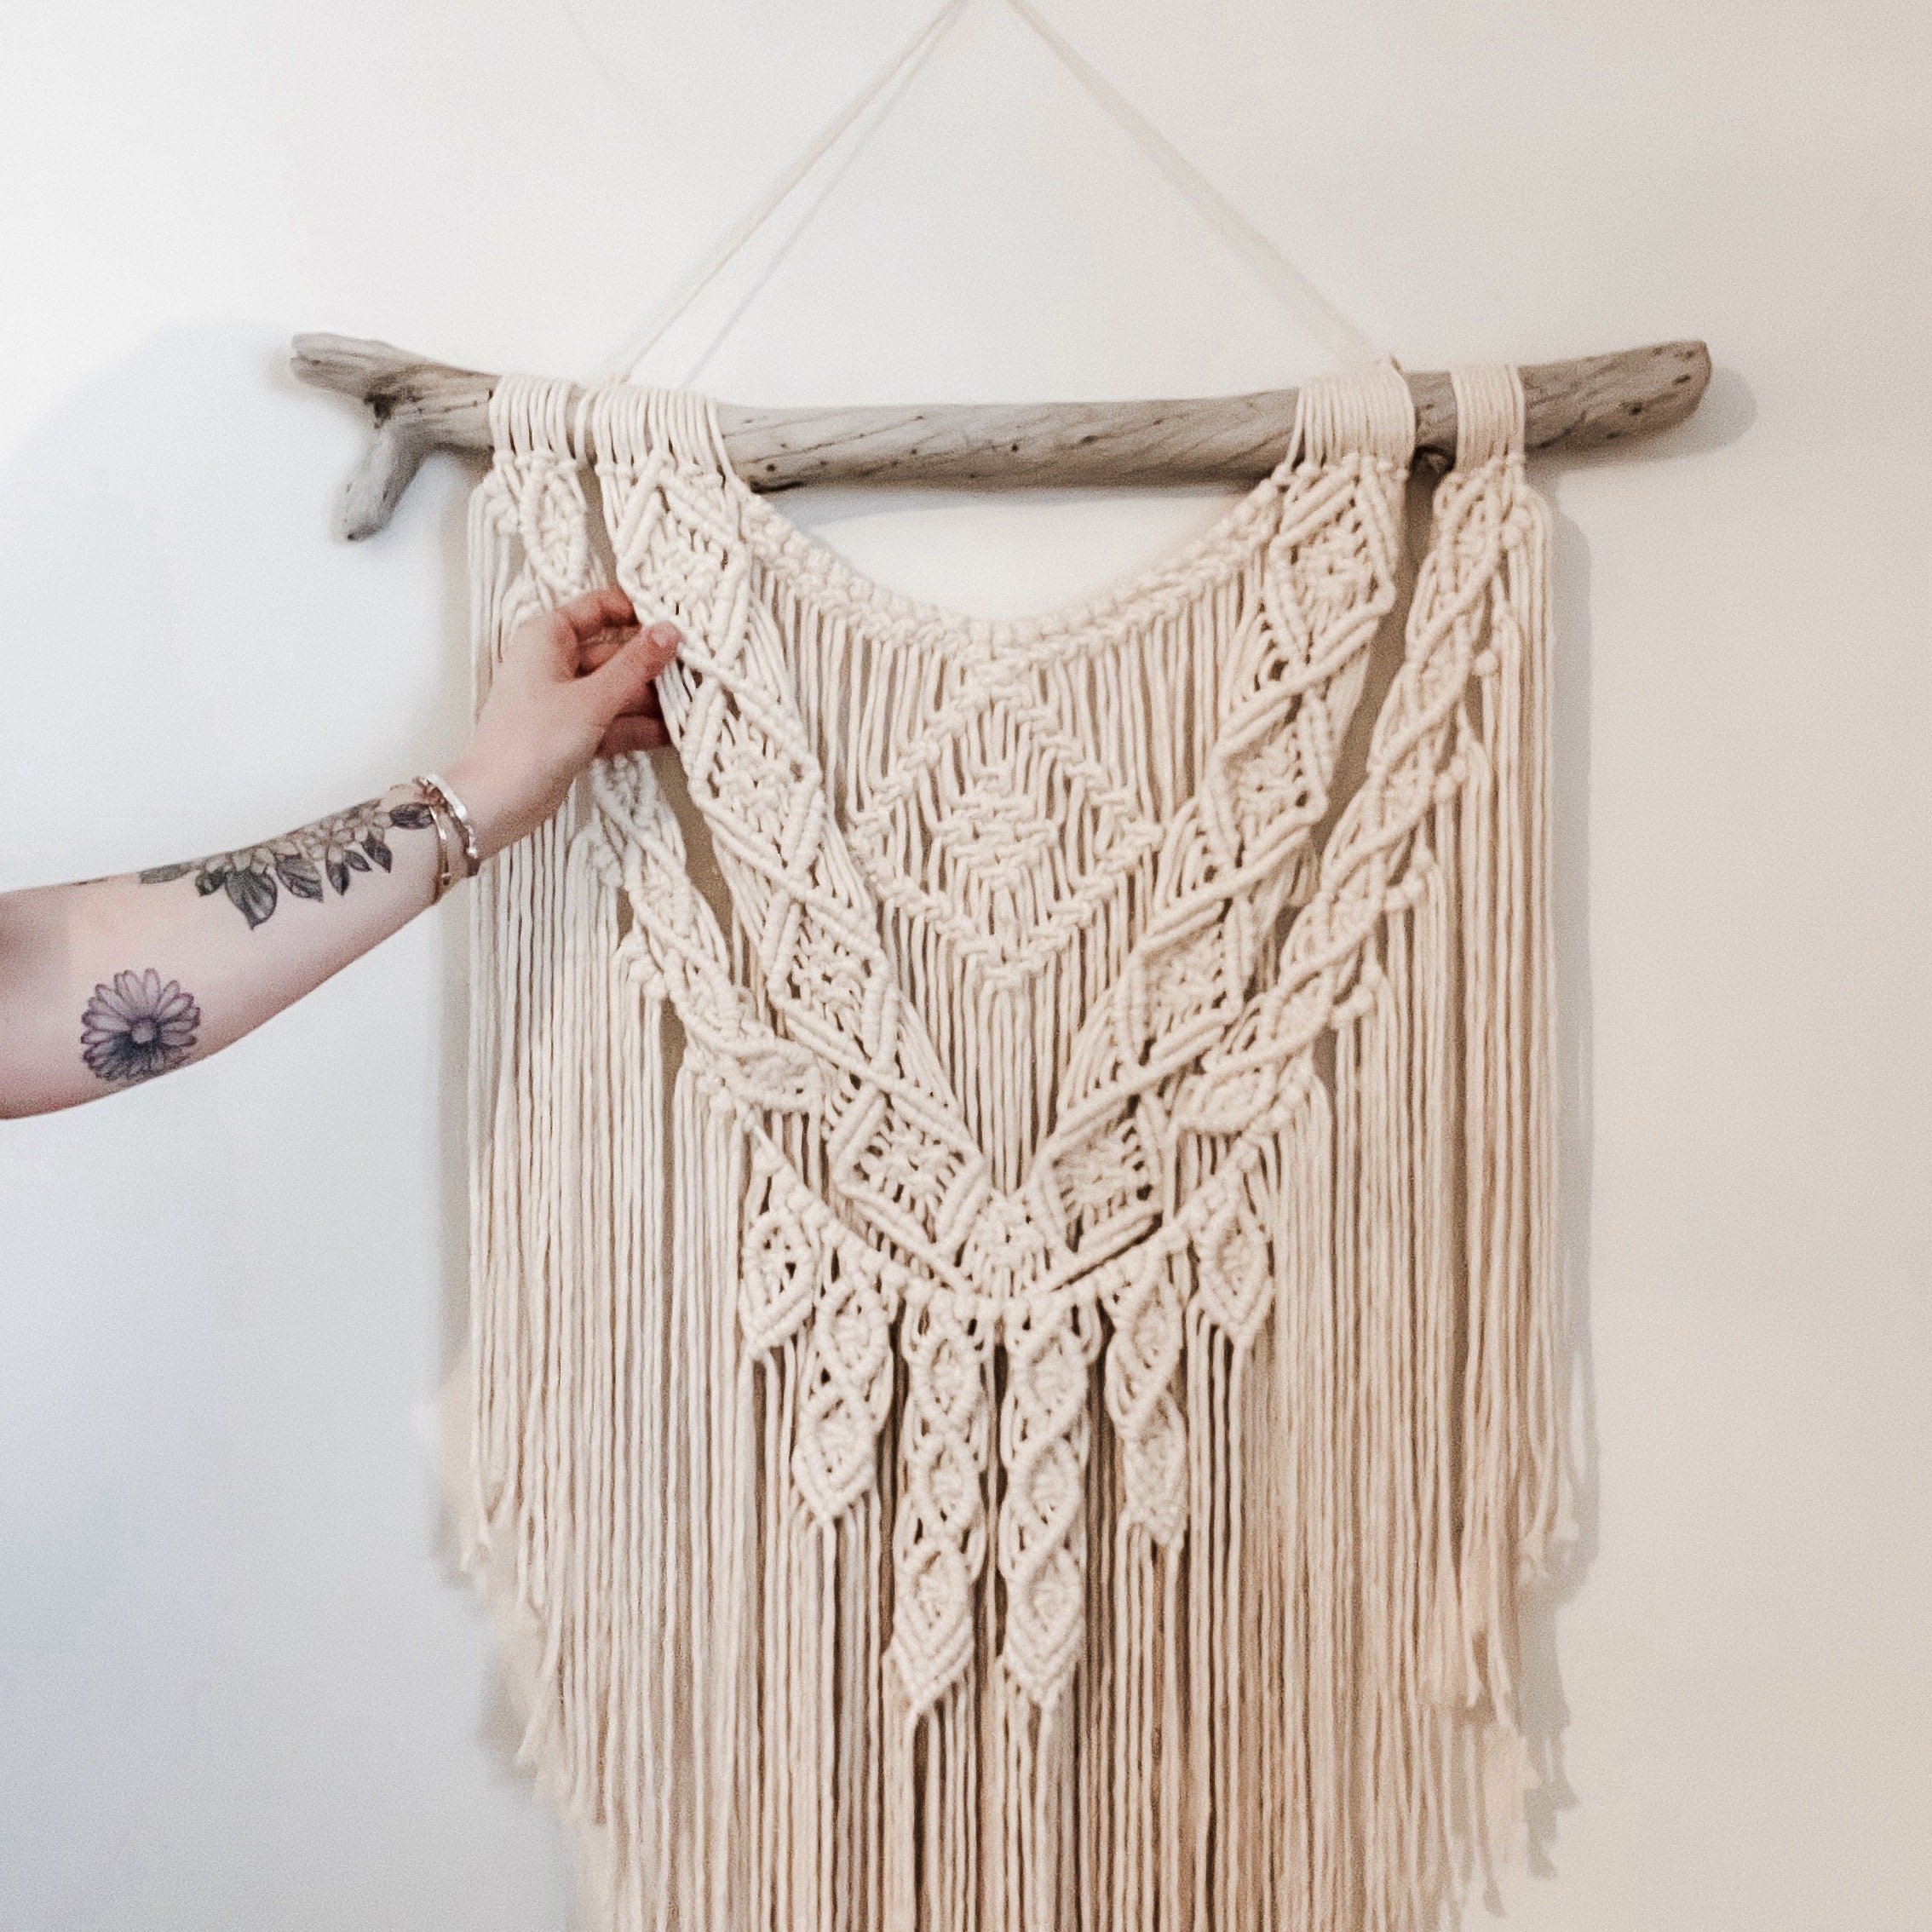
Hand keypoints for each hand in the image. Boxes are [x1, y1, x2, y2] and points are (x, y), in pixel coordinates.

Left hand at [444, 589, 680, 860]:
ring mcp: (565, 700)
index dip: (637, 613)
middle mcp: (555, 663)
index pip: (599, 608)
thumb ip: (635, 665)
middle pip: (614, 652)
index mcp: (547, 637)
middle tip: (695, 672)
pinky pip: (613, 720)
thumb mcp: (591, 699)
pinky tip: (672, 733)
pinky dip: (638, 727)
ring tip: (692, 706)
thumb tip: (669, 632)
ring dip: (651, 700)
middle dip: (652, 665)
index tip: (674, 626)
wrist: (497, 803)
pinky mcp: (573, 733)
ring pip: (617, 689)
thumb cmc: (529, 742)